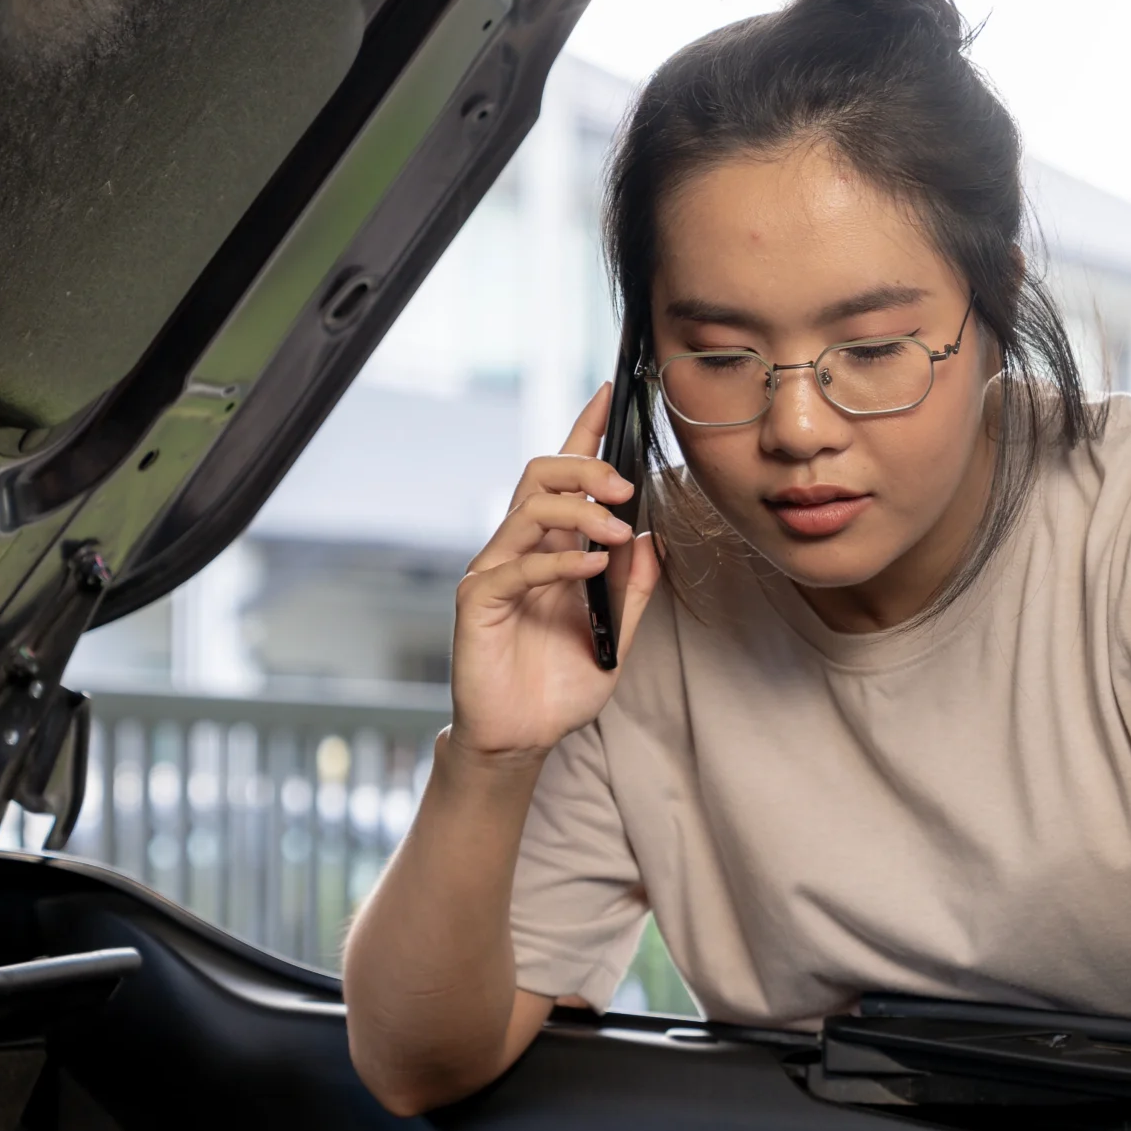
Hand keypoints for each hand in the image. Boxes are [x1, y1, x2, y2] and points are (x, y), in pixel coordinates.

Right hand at [450, 385, 661, 763]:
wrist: (521, 739)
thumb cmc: (560, 687)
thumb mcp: (617, 637)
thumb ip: (633, 590)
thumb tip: (653, 539)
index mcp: (554, 549)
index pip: (566, 476)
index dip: (585, 430)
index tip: (611, 391)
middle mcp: (520, 550)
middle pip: (541, 475)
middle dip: (586, 467)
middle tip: (626, 489)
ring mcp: (495, 572)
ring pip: (528, 509)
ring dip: (579, 511)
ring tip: (617, 534)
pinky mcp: (477, 601)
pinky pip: (518, 565)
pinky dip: (559, 561)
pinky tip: (590, 568)